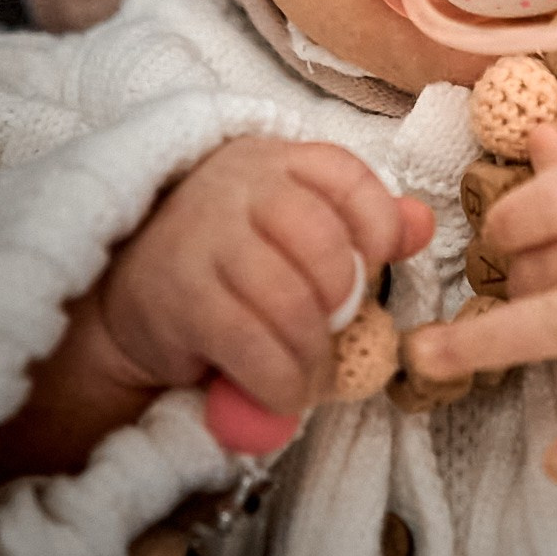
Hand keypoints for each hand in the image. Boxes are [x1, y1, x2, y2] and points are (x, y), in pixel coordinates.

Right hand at [0, 138, 431, 481]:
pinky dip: (279, 381)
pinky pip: (249, 344)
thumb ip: (361, 221)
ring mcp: (205, 237)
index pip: (346, 176)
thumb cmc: (234, 252)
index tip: (376, 263)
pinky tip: (283, 394)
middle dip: (343, 300)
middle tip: (339, 332)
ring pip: (289, 301)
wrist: (135, 284)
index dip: (377, 224)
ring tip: (312, 378)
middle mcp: (240, 187)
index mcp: (279, 161)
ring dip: (313, 356)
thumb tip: (421, 224)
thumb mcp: (295, 221)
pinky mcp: (180, 295)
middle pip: (321, 242)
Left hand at [406, 125, 556, 482]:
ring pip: (554, 322)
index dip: (507, 223)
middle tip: (513, 294)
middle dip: (510, 287)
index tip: (502, 238)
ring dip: (485, 343)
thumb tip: (532, 135)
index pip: (543, 202)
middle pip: (537, 268)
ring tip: (429, 361)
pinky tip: (556, 466)